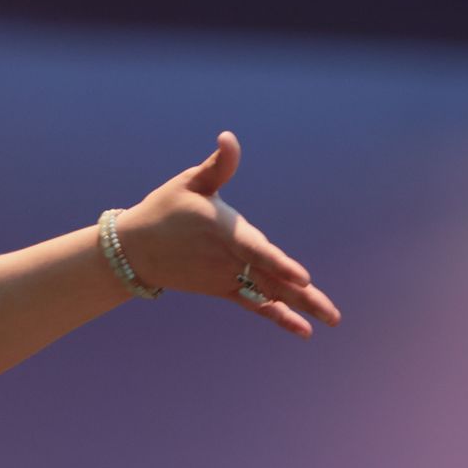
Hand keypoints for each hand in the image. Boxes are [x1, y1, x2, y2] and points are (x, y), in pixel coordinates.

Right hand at [116, 131, 341, 338]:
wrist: (135, 250)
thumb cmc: (165, 209)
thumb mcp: (190, 182)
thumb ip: (218, 166)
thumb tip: (228, 138)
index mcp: (224, 232)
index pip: (257, 251)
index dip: (281, 264)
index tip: (304, 278)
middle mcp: (228, 260)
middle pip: (271, 280)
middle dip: (304, 297)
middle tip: (332, 315)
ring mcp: (227, 278)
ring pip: (268, 294)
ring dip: (299, 308)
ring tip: (329, 321)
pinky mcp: (224, 289)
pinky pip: (255, 305)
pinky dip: (278, 316)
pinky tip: (303, 330)